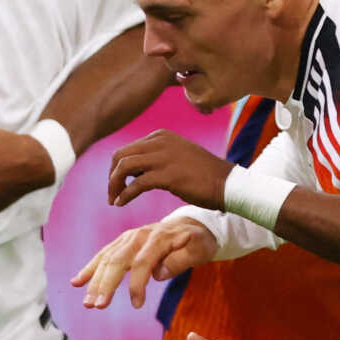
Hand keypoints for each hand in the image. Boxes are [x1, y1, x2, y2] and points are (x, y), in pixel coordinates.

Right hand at [71, 218, 214, 309]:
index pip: (142, 263)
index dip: (137, 284)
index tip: (136, 305)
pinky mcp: (122, 243)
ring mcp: (127, 238)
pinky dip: (89, 269)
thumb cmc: (197, 242)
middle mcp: (138, 236)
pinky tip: (76, 282)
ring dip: (94, 281)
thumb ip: (180, 261)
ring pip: (106, 259)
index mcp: (157, 238)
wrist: (191, 224)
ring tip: (87, 303)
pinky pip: (103, 255)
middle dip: (105, 284)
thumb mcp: (199, 249)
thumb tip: (159, 274)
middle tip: (97, 306)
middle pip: (117, 260)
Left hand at [107, 130, 232, 211]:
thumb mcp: (176, 157)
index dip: (116, 169)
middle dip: (112, 176)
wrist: (227, 184)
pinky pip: (137, 184)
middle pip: (120, 155)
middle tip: (111, 193)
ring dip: (114, 185)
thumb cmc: (203, 175)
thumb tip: (134, 172)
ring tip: (114, 200)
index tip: (117, 185)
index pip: (127, 149)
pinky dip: (125, 194)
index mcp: (161, 136)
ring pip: (124, 167)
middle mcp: (160, 142)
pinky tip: (121, 203)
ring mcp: (164, 157)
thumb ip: (156, 158)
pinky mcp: (168, 175)